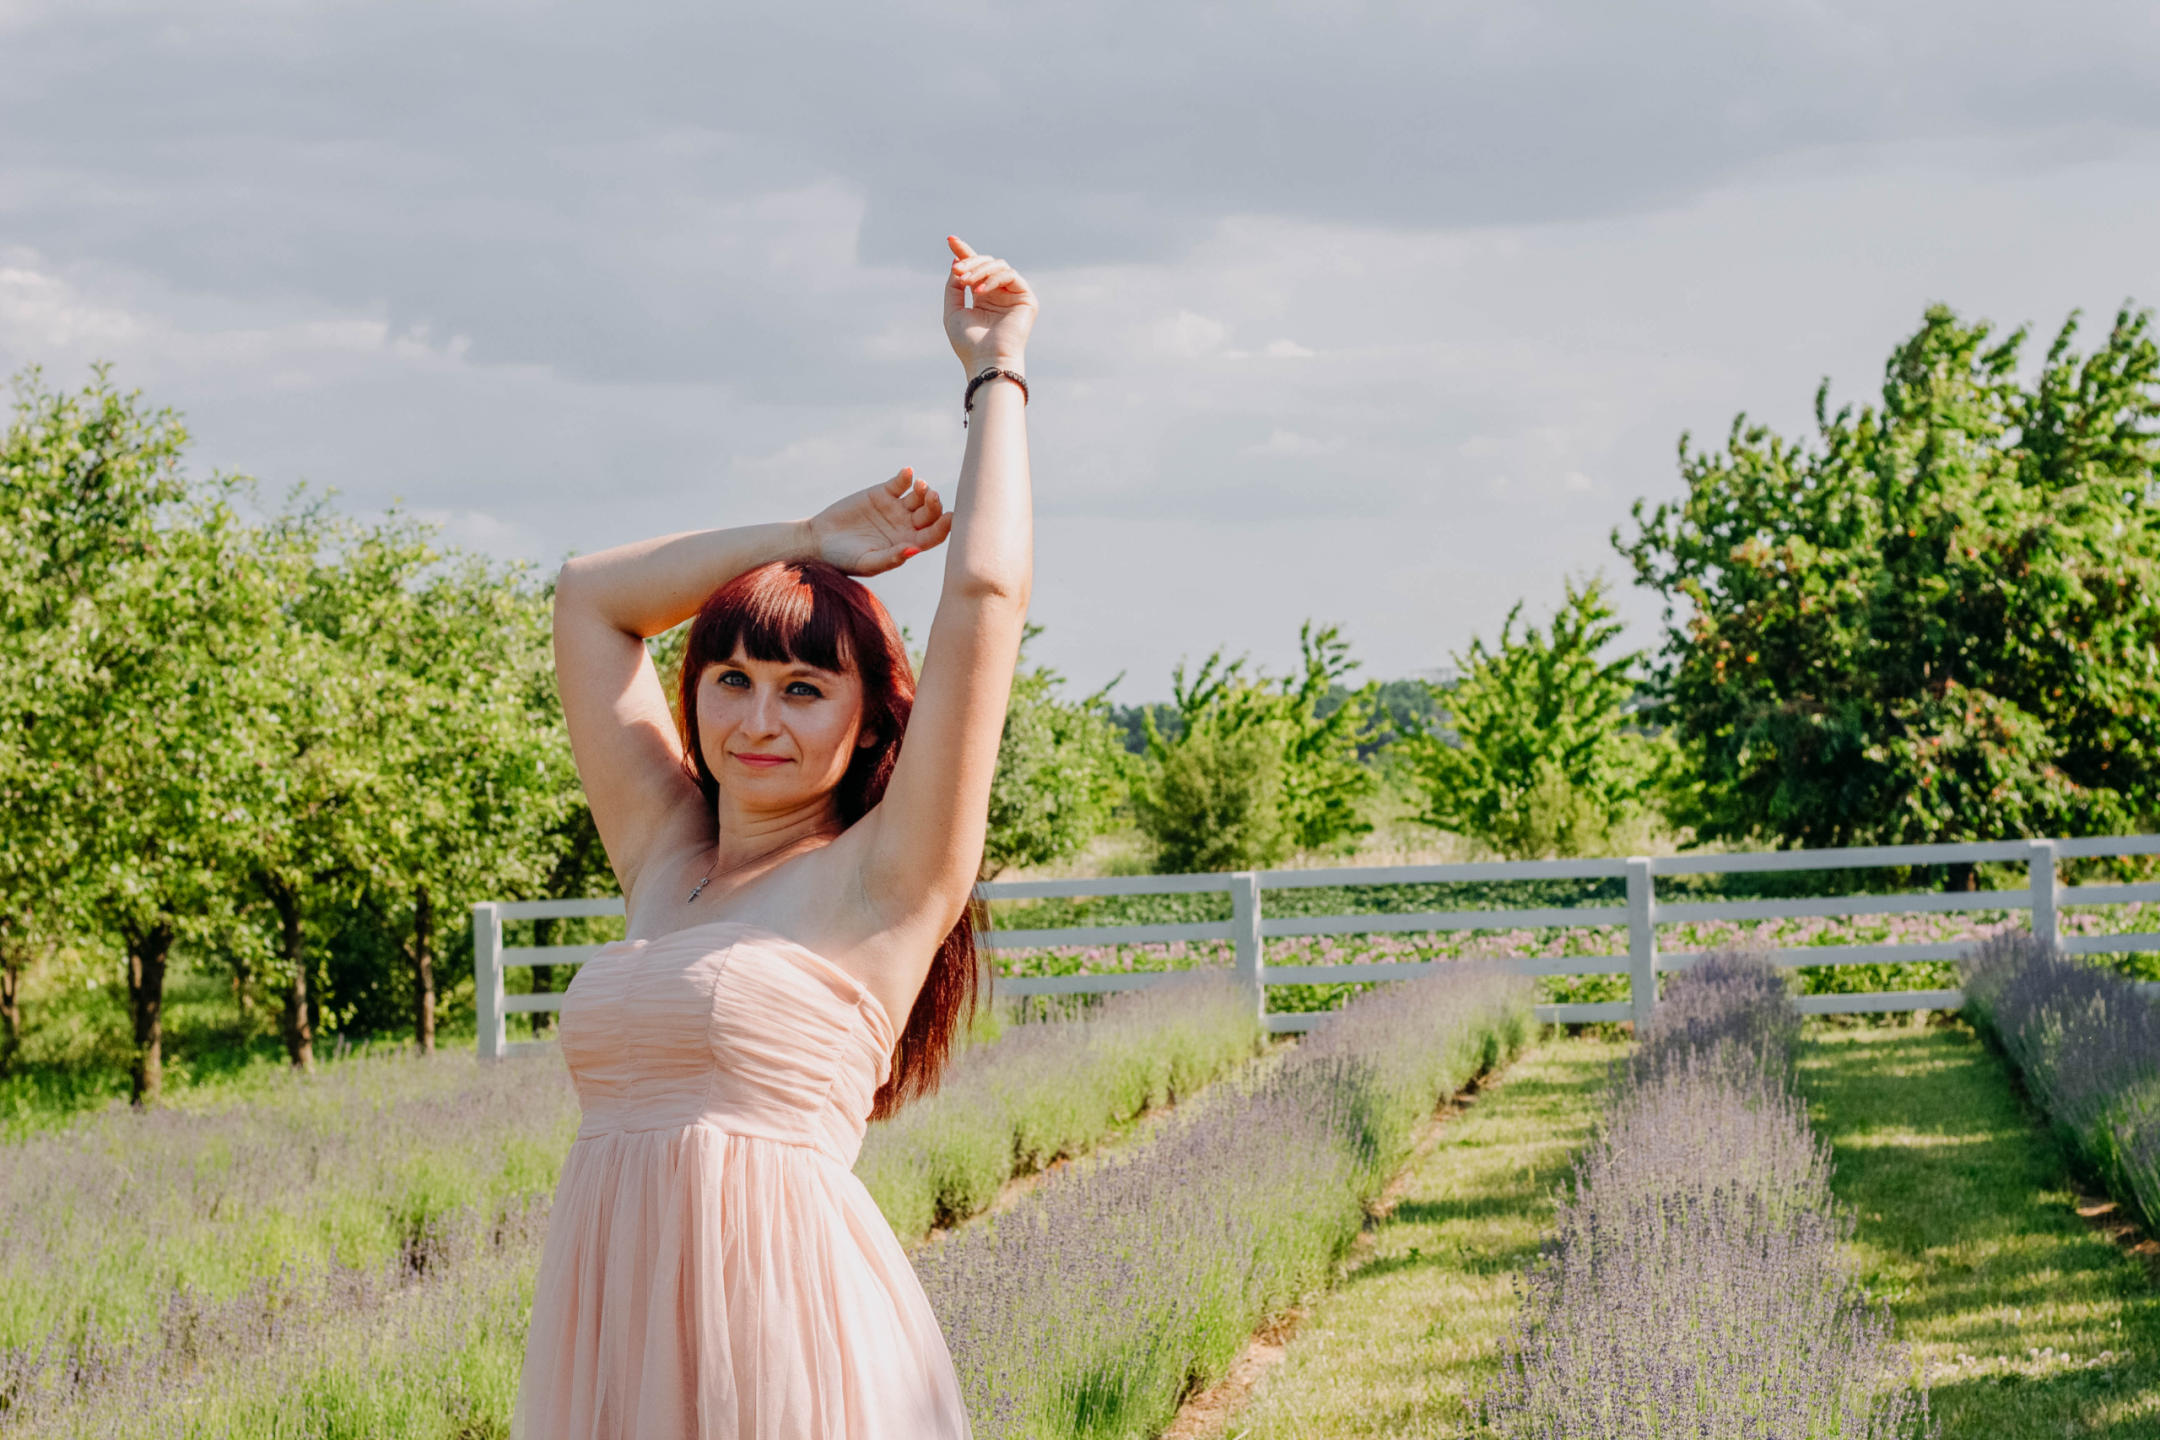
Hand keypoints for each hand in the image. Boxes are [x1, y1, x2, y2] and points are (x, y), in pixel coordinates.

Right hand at [805, 467, 952, 576]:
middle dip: (934, 505)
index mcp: (908, 544)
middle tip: (932, 496)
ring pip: (918, 496)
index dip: (944, 527)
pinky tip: (907, 473)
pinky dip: (906, 476)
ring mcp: (896, 508)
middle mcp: (906, 525)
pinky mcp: (882, 493)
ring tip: (920, 486)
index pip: (934, 535)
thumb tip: (914, 550)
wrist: (819, 542)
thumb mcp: (867, 562)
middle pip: (930, 513)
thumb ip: (891, 558)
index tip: (949, 518)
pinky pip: (899, 483)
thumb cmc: (844, 559)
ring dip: (923, 490)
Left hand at [943, 235, 1035, 375]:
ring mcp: (1014, 295)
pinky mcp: (1027, 299)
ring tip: (966, 282)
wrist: (987, 362)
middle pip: (986, 263)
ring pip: (998, 265)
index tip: (950, 240)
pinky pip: (1010, 275)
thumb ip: (954, 286)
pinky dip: (993, 278)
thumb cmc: (969, 344)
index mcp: (983, 297)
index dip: (964, 252)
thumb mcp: (953, 311)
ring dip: (979, 270)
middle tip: (956, 271)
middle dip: (969, 262)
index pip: (976, 268)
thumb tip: (957, 261)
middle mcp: (1000, 294)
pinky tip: (980, 291)